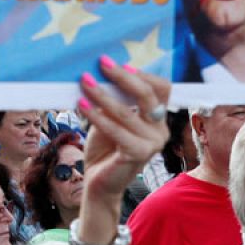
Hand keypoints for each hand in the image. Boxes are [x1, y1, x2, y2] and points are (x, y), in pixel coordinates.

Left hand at [76, 59, 170, 202]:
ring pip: (127, 112)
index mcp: (159, 119)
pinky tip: (82, 105)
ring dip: (102, 94)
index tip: (119, 63)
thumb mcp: (110, 117)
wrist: (99, 181)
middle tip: (101, 63)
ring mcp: (152, 144)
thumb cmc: (104, 147)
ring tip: (84, 81)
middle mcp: (161, 130)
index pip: (162, 89)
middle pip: (148, 96)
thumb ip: (115, 99)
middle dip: (122, 77)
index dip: (143, 74)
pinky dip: (97, 115)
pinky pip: (115, 129)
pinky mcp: (138, 155)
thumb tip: (101, 70)